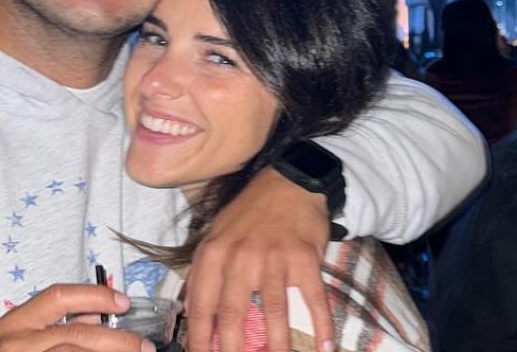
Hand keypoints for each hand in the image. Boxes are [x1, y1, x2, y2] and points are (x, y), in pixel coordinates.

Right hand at [0, 284, 153, 351]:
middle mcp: (16, 343)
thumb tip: (99, 316)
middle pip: (77, 334)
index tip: (123, 302)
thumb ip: (59, 325)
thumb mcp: (25, 339)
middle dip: (118, 340)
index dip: (95, 296)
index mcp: (15, 322)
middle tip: (143, 346)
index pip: (59, 296)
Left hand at [185, 168, 332, 351]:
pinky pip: (313, 299)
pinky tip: (325, 347)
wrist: (288, 181)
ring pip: (274, 312)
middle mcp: (240, 257)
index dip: (198, 339)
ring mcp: (274, 258)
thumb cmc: (249, 213)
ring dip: (277, 346)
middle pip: (233, 315)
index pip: (201, 305)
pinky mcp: (304, 258)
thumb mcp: (216, 236)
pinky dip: (322, 326)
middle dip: (233, 350)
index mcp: (214, 254)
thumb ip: (204, 273)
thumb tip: (191, 313)